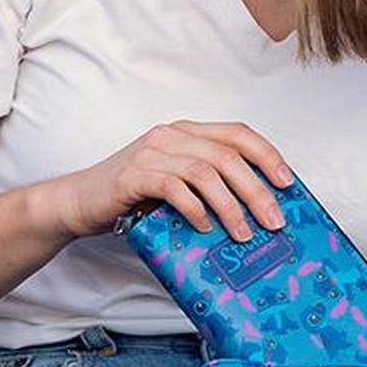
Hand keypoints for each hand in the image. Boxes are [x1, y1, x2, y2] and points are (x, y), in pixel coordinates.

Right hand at [57, 121, 293, 242]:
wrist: (79, 201)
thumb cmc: (131, 197)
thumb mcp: (174, 184)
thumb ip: (205, 184)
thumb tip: (255, 211)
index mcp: (184, 132)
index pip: (237, 133)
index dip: (267, 155)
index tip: (288, 184)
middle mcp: (170, 136)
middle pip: (227, 156)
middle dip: (256, 191)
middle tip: (273, 222)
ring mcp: (150, 153)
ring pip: (205, 173)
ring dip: (231, 206)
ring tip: (244, 234)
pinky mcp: (133, 175)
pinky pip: (173, 188)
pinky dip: (194, 209)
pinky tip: (204, 227)